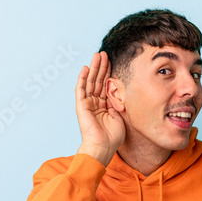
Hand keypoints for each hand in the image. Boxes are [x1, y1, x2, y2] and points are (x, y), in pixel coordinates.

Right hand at [75, 52, 124, 166]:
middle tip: (104, 53)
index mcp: (104, 106)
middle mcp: (95, 103)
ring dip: (94, 68)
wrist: (103, 146)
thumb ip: (118, 103)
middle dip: (101, 67)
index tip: (112, 62)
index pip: (106, 85)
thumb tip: (120, 92)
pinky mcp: (81, 105)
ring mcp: (87, 104)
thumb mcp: (119, 115)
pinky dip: (82, 78)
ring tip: (97, 55)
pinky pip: (81, 89)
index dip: (108, 73)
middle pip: (98, 81)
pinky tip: (85, 67)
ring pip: (90, 81)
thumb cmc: (112, 136)